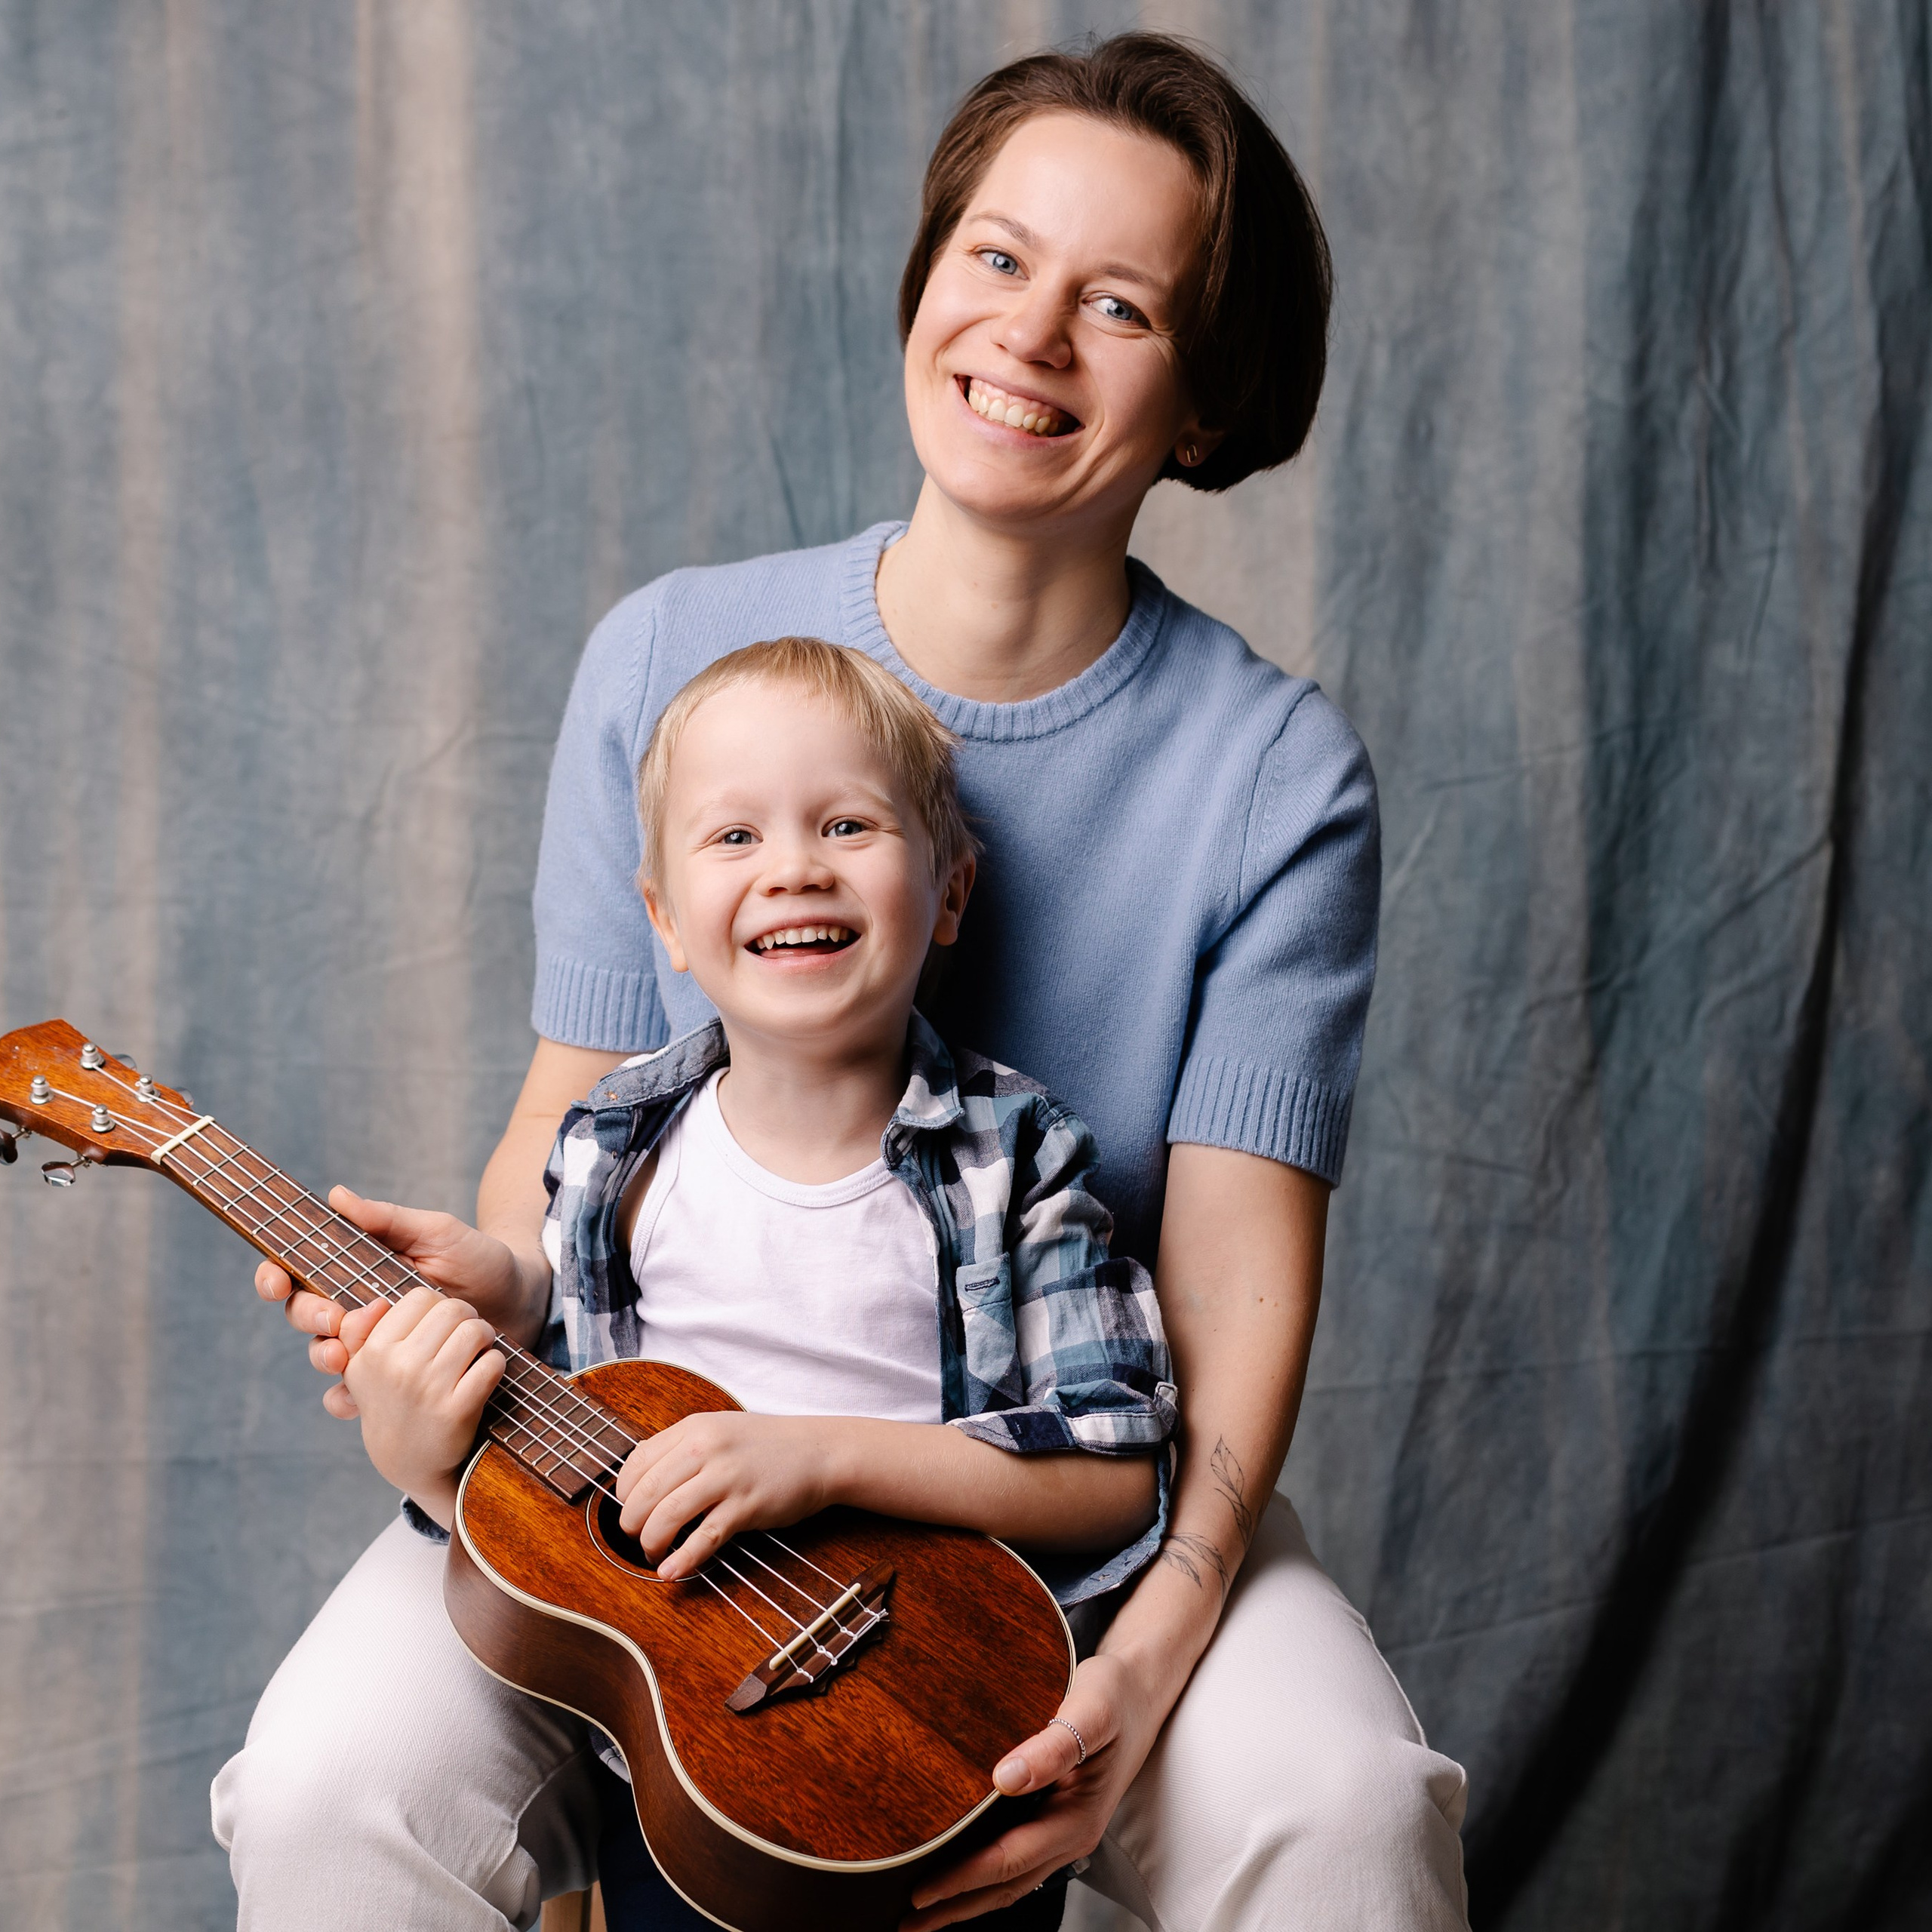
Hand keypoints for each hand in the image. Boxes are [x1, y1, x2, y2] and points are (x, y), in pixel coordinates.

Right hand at [253, 1187, 531, 1419]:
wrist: (520, 1300)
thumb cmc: (478, 1260)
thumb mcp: (438, 1234)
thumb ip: (391, 1219)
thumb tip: (336, 1196)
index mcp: (357, 1270)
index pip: (300, 1273)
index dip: (276, 1276)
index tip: (279, 1279)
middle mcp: (358, 1308)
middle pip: (305, 1315)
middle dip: (307, 1316)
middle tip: (332, 1318)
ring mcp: (376, 1345)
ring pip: (325, 1355)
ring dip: (324, 1356)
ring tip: (342, 1356)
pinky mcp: (397, 1375)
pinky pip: (356, 1396)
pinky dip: (347, 1400)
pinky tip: (352, 1400)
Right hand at [340, 1284, 505, 1524]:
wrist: (408, 1460)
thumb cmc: (390, 1401)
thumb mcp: (363, 1368)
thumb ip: (361, 1330)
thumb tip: (379, 1302)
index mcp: (374, 1351)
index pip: (421, 1296)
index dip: (437, 1305)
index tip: (439, 1324)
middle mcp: (399, 1368)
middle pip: (453, 1308)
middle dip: (467, 1317)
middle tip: (466, 1334)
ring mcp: (429, 1389)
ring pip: (476, 1330)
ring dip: (485, 1337)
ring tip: (478, 1350)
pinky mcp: (458, 1409)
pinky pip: (493, 1363)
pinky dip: (495, 1363)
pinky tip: (484, 1372)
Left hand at [614, 1412, 843, 1580]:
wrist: (818, 1451)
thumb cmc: (767, 1445)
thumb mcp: (719, 1430)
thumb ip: (682, 1448)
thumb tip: (641, 1480)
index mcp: (694, 1428)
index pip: (637, 1461)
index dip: (624, 1493)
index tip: (630, 1509)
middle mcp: (705, 1448)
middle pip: (645, 1492)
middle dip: (631, 1523)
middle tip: (637, 1537)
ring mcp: (726, 1477)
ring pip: (667, 1515)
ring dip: (651, 1543)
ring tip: (654, 1553)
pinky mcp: (746, 1506)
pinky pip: (704, 1538)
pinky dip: (682, 1560)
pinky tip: (670, 1572)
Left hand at [901, 1652, 1160, 1928]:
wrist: (1143, 1688)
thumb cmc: (1115, 1695)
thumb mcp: (1091, 1711)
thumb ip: (1052, 1747)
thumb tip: (1005, 1778)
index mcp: (1077, 1817)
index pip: (1009, 1860)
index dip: (963, 1880)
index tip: (921, 1893)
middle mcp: (1072, 1834)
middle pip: (1007, 1885)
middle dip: (958, 1907)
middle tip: (908, 1922)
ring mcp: (1068, 1831)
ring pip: (1014, 1878)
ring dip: (971, 1897)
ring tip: (927, 1911)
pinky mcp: (1061, 1819)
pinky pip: (1021, 1859)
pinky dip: (989, 1874)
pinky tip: (967, 1870)